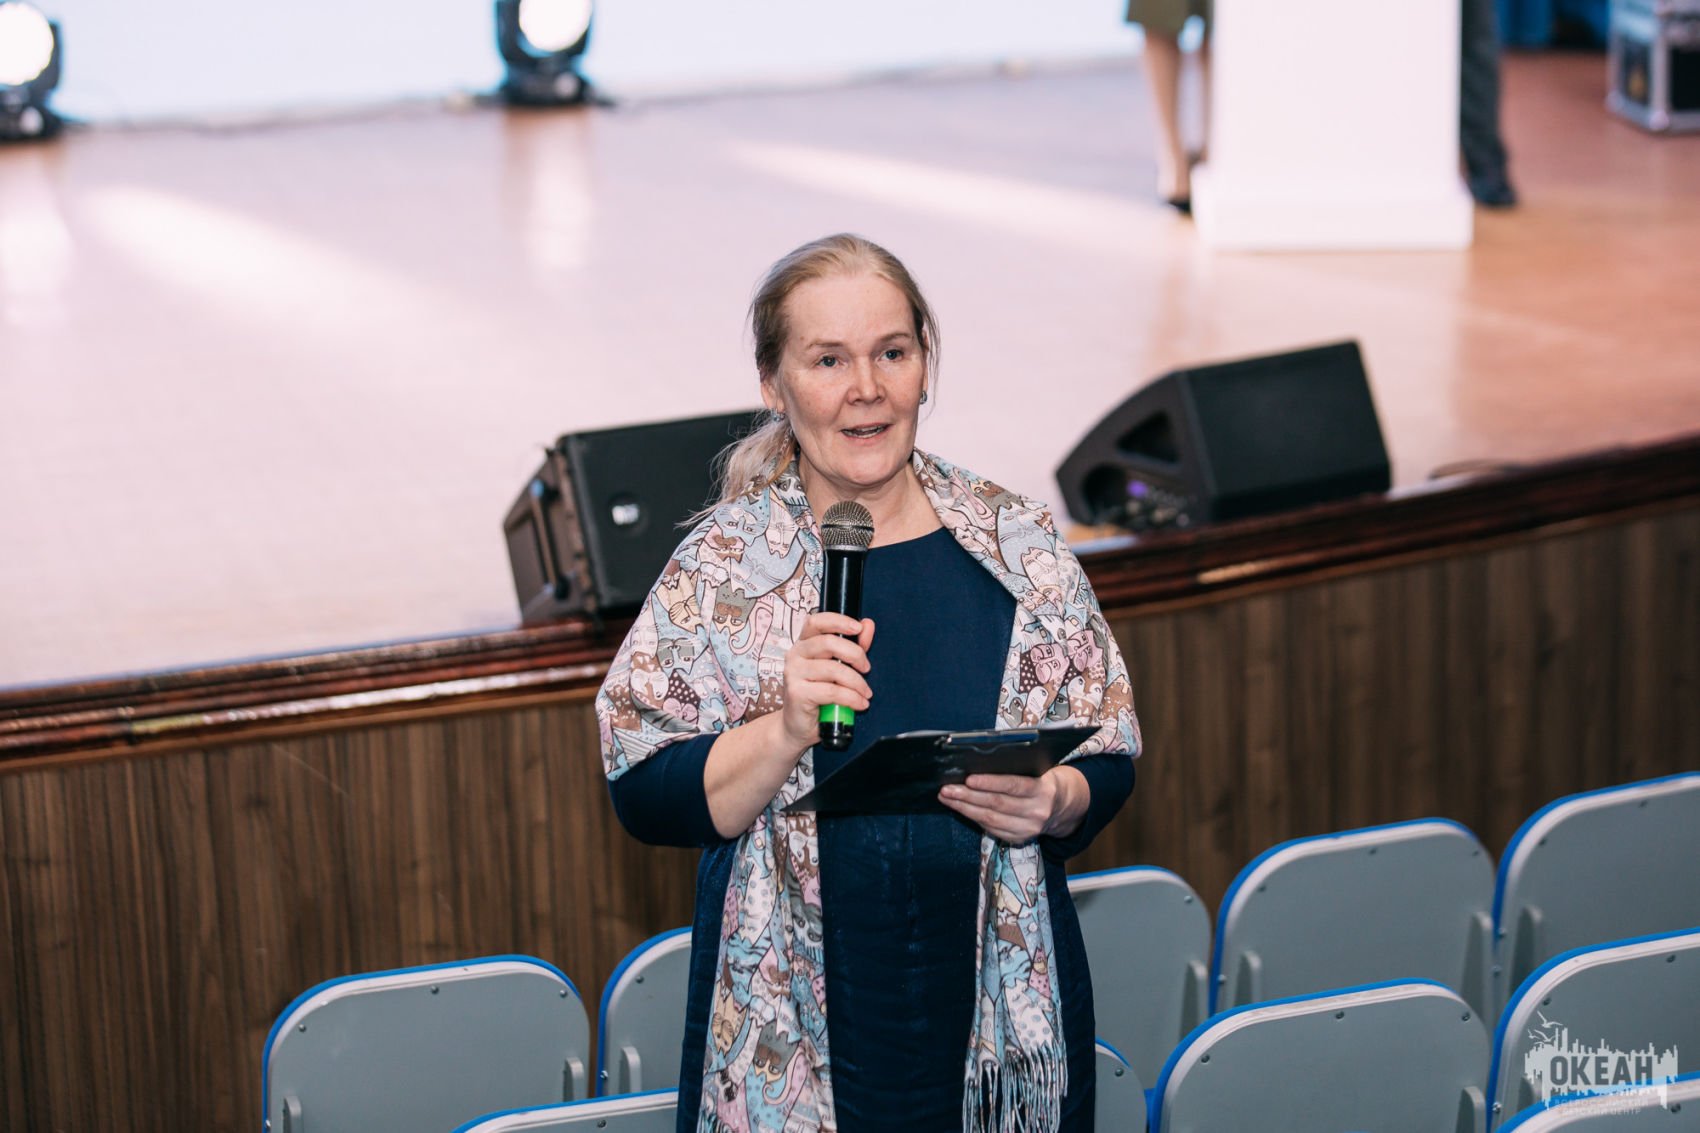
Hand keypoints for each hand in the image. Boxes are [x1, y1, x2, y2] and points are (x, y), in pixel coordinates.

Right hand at [778, 612, 875, 752]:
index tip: (858, 628)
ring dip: (856, 682)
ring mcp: (793, 673)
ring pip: (833, 669)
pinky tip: (859, 703)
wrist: (798, 727)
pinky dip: (851, 698)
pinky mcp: (796, 692)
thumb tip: (868, 625)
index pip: (816, 622)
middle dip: (855, 654)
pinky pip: (831, 691)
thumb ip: (853, 646)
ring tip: (865, 693)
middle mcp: (795, 655)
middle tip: (867, 668)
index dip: (838, 621)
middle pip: (828, 642)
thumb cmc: (818, 696)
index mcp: (804, 644)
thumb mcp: (839, 668)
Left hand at [939, 766, 1088, 845]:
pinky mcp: (1020, 839)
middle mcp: (1038, 812)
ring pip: (990, 819)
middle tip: (947, 788)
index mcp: (1044, 790)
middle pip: (997, 804)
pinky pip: (991, 829)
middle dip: (968, 796)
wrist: (1063, 806)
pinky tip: (961, 808)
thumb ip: (1017, 767)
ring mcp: (1029, 829)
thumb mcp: (1039, 769)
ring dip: (965, 808)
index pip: (1013, 786)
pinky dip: (973, 818)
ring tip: (948, 797)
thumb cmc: (1043, 780)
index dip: (989, 783)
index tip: (968, 778)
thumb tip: (980, 761)